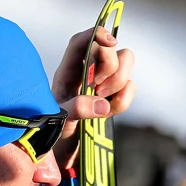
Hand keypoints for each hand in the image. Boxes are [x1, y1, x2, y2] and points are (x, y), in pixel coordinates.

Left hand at [50, 26, 136, 167]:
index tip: (109, 41)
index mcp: (68, 71)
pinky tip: (109, 112)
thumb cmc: (54, 132)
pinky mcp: (116, 96)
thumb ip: (77, 109)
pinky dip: (124, 100)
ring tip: (103, 99)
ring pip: (125, 62)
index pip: (81, 41)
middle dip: (110, 67)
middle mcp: (88, 71)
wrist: (65, 151)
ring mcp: (104, 82)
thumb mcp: (59, 120)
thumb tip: (102, 105)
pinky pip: (131, 87)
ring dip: (119, 81)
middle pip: (110, 49)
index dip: (95, 34)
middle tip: (98, 88)